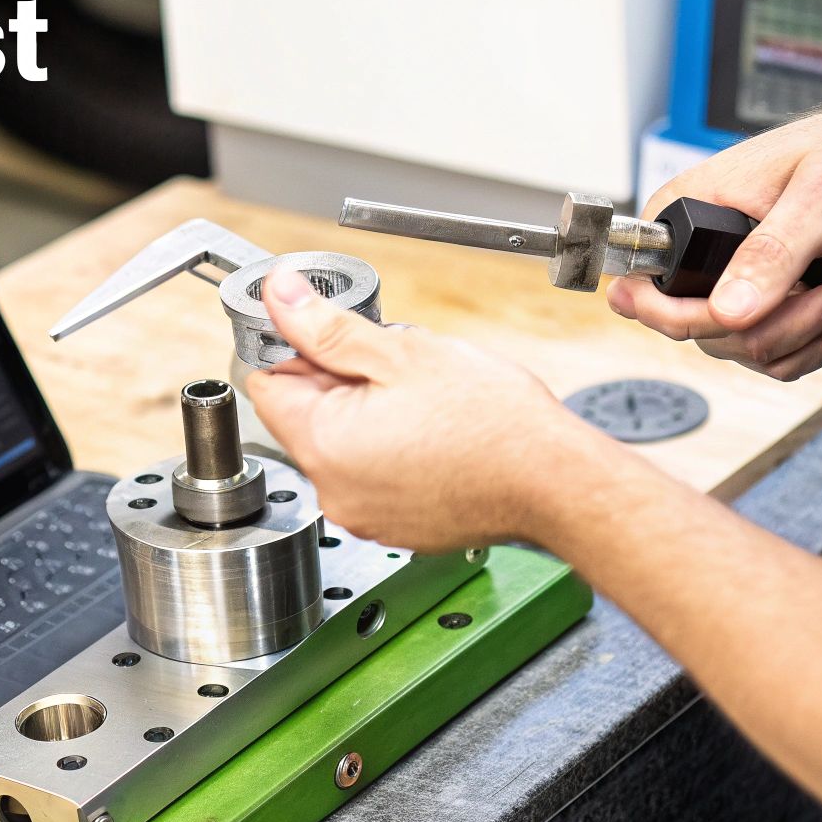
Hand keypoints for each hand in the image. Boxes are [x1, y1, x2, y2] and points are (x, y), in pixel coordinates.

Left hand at [244, 269, 597, 551]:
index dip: (293, 347)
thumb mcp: (401, 352)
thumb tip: (278, 296)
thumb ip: (327, 326)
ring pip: (344, 445)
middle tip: (394, 363)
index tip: (326, 332)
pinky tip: (434, 434)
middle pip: (307, 415)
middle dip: (340, 379)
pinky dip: (393, 449)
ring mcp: (365, 515)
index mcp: (323, 446)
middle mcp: (334, 492)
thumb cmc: (493, 423)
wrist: (553, 482)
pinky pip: (374, 476)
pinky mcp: (397, 526)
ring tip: (422, 401)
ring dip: (369, 413)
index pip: (268, 384)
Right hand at [608, 93, 821, 378]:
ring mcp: (739, 277)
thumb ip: (770, 254)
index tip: (732, 318)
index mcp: (692, 206)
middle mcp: (706, 246)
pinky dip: (815, 342)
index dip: (677, 313)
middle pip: (699, 327)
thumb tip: (725, 309)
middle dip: (771, 326)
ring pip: (741, 347)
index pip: (645, 282)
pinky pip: (774, 351)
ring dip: (803, 335)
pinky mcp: (772, 298)